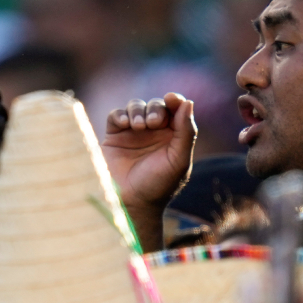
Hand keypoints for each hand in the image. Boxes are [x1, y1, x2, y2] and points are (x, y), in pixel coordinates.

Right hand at [101, 94, 196, 216]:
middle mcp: (154, 132)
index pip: (176, 110)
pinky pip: (116, 115)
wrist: (130, 203)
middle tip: (153, 123)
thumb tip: (188, 102)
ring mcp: (133, 133)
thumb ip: (186, 132)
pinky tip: (125, 124)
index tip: (171, 99)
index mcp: (173, 137)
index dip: (174, 101)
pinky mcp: (114, 136)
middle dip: (155, 109)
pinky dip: (121, 115)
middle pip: (156, 105)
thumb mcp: (178, 160)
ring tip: (138, 126)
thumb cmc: (158, 185)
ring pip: (136, 106)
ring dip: (137, 110)